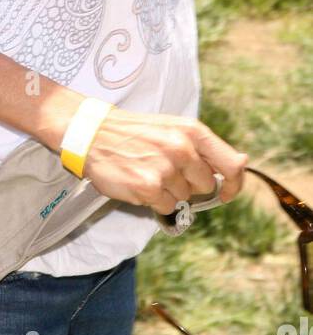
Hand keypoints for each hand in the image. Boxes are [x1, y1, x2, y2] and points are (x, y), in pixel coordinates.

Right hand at [82, 109, 248, 214]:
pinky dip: (154, 200)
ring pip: (184, 198)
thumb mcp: (173, 128)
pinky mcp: (148, 187)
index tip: (227, 192)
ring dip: (169, 191)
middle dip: (189, 183)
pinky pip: (166, 207)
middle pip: (205, 185)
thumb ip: (205, 148)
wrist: (92, 133)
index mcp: (192, 131)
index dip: (234, 184)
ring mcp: (165, 169)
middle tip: (165, 169)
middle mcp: (182, 148)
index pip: (231, 165)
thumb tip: (242, 163)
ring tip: (147, 171)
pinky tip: (139, 181)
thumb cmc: (135, 132)